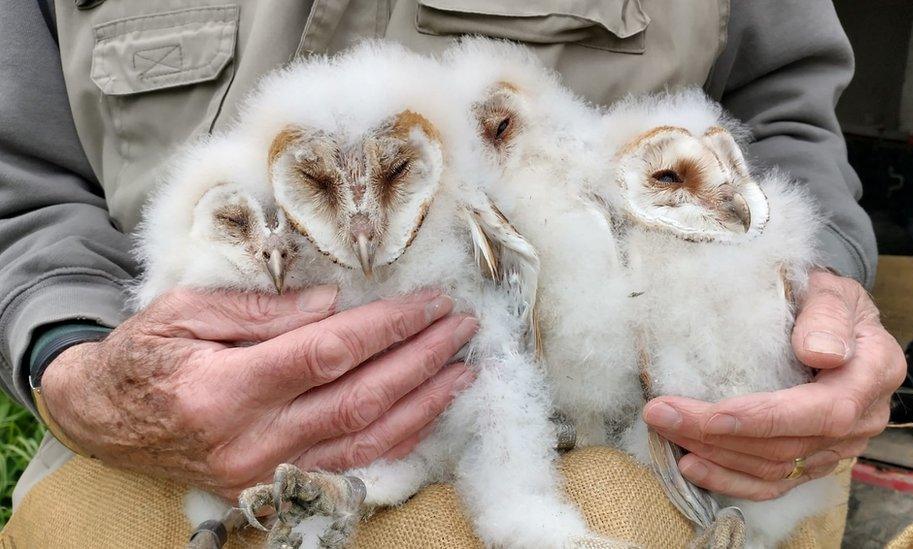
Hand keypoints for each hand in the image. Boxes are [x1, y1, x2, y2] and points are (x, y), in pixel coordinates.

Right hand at [41, 286, 476, 498]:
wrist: (101, 419)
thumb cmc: (143, 356)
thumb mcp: (186, 312)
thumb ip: (262, 311)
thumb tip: (333, 304)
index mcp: (225, 389)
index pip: (329, 353)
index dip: (388, 326)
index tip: (429, 303)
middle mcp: (252, 440)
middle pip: (360, 398)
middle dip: (421, 360)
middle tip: (459, 327)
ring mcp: (266, 471)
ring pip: (365, 440)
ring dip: (423, 404)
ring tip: (462, 370)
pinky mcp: (274, 484)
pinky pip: (350, 465)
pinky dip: (395, 438)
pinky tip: (426, 412)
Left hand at [643, 269, 906, 500]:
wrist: (833, 316)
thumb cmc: (825, 299)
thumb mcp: (832, 289)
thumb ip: (827, 315)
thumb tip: (820, 353)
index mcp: (874, 372)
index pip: (823, 411)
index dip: (765, 418)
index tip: (712, 414)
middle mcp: (863, 418)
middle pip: (788, 445)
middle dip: (718, 435)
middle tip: (661, 414)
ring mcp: (840, 445)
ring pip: (776, 469)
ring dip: (715, 456)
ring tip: (667, 433)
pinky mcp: (816, 459)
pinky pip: (775, 483)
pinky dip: (731, 479)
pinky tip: (692, 466)